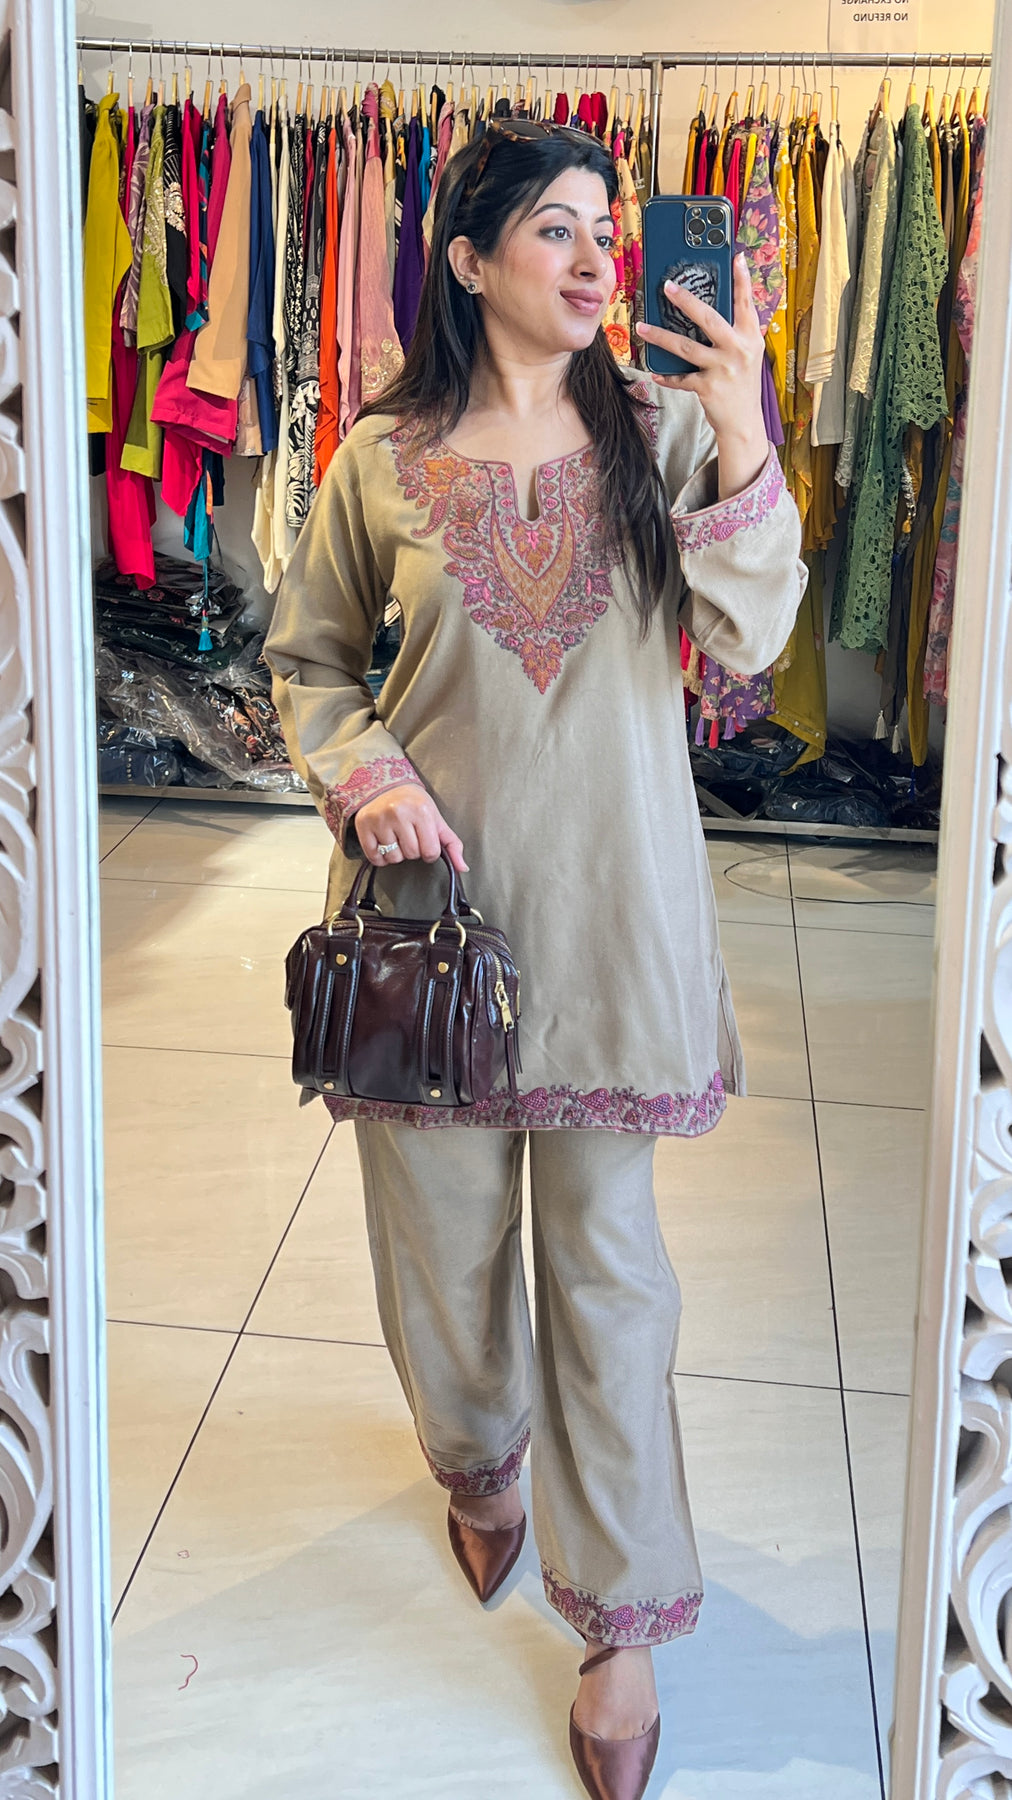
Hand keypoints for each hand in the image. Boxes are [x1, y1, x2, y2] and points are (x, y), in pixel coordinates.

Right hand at [354, 784, 467, 872]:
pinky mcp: (364, 826)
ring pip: (393, 858)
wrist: (386, 785)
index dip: (429, 852)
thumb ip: (452, 844)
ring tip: (396, 837)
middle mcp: (399, 814)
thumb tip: (463, 868)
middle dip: (412, 850)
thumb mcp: (436, 818)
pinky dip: (380, 857)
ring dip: (396, 854)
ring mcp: (380, 820)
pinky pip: (374, 857)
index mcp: (422, 811)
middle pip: (411, 855)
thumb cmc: (414, 803)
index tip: (424, 842)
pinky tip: (383, 843)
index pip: (430, 852)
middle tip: (409, 835)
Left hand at [635, 252, 767, 492]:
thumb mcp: (747, 354)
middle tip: (667, 287)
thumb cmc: (741, 384)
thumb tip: (713, 309)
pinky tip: (654, 371)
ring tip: (641, 328)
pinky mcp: (708, 388)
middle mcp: (738, 350)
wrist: (744, 423)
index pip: (746, 303)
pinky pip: (680, 378)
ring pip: (685, 347)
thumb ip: (736, 332)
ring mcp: (722, 369)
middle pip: (708, 319)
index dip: (742, 279)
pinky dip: (666, 376)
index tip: (736, 257)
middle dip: (686, 301)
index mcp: (750, 337)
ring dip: (660, 336)